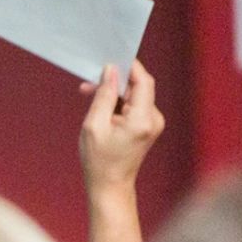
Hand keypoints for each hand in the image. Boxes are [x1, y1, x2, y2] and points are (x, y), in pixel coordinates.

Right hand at [79, 62, 162, 241]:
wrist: (110, 185)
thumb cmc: (99, 158)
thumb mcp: (93, 125)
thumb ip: (103, 95)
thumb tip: (110, 71)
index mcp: (142, 120)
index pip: (143, 82)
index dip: (130, 66)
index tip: (111, 56)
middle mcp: (153, 120)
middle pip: (138, 87)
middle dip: (114, 81)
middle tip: (88, 83)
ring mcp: (153, 123)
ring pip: (134, 95)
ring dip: (113, 92)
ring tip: (90, 98)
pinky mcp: (148, 126)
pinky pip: (134, 105)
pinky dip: (117, 102)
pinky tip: (101, 108)